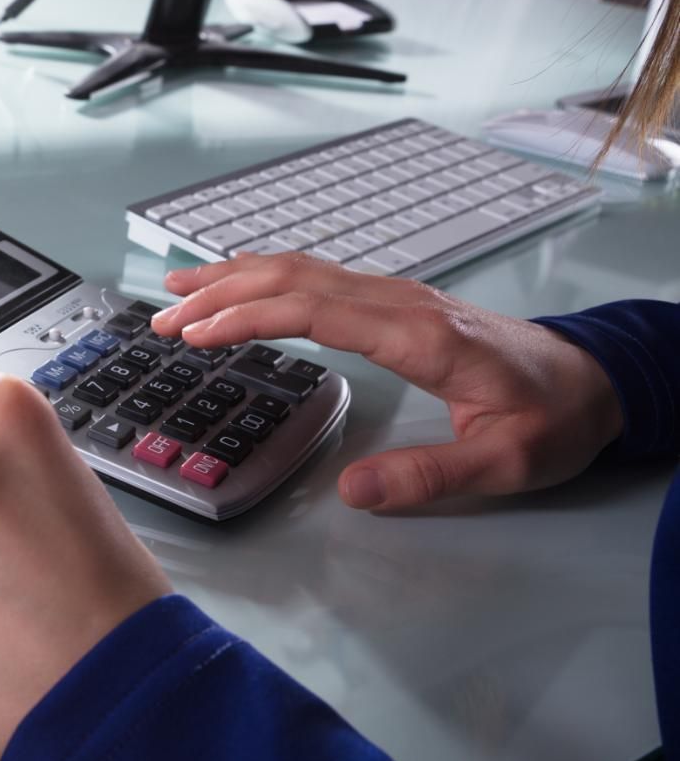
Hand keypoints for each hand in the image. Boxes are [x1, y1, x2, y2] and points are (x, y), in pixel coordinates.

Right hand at [151, 252, 622, 511]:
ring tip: (177, 291)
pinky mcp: (396, 303)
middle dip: (221, 294)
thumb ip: (429, 477)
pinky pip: (319, 276)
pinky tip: (239, 283)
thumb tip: (352, 492)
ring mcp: (398, 296)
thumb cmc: (554, 419)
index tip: (195, 333)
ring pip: (303, 269)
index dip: (248, 317)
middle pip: (295, 279)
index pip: (315, 312)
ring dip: (236, 277)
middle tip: (161, 319)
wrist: (598, 379)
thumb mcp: (505, 463)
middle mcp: (401, 303)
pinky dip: (267, 276)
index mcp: (419, 336)